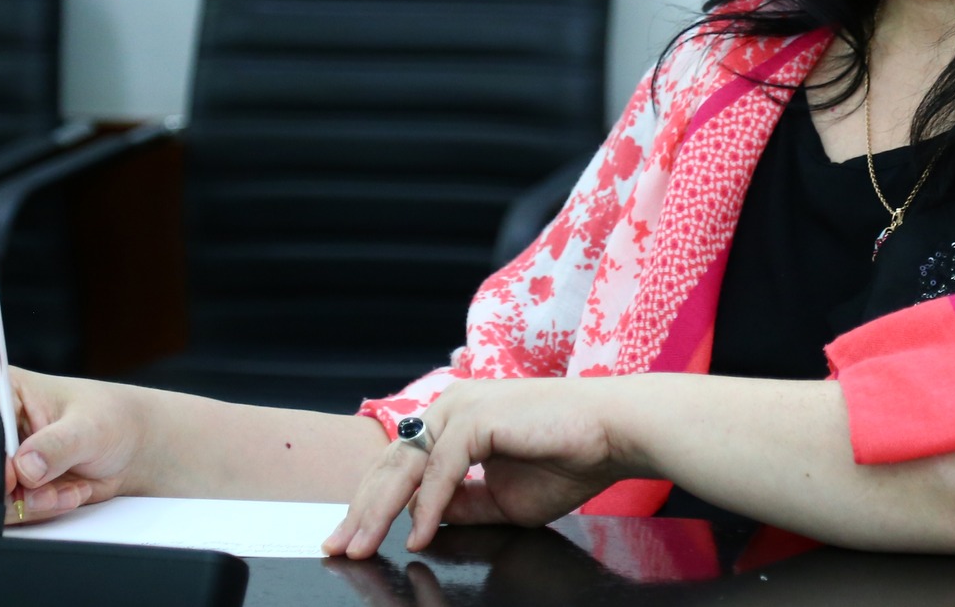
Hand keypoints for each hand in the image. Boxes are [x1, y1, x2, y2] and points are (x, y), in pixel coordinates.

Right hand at [0, 367, 145, 523]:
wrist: (130, 448)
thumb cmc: (111, 419)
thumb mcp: (91, 426)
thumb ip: (58, 445)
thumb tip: (25, 467)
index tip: (9, 477)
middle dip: (4, 490)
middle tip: (46, 491)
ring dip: (24, 505)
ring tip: (66, 490)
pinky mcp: (0, 489)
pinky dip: (32, 514)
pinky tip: (63, 496)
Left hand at [323, 377, 634, 558]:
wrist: (615, 433)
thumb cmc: (571, 457)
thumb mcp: (504, 499)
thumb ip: (463, 506)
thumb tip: (424, 523)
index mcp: (455, 420)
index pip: (400, 464)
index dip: (372, 502)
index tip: (351, 536)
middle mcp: (451, 406)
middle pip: (392, 463)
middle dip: (362, 510)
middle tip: (339, 547)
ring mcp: (463, 406)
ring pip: (407, 464)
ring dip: (381, 510)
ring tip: (363, 546)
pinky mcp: (478, 416)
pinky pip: (442, 469)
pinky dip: (428, 505)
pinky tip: (419, 534)